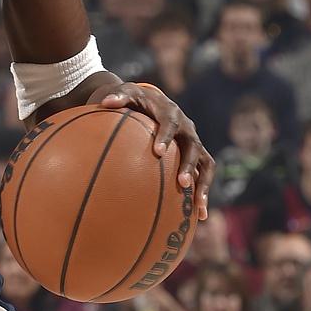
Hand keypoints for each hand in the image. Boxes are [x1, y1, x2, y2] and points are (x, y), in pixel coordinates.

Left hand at [93, 80, 214, 219]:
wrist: (153, 101)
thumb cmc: (135, 100)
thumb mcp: (126, 93)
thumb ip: (118, 97)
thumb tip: (105, 101)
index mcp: (171, 112)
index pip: (170, 123)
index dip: (166, 136)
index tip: (158, 152)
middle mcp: (187, 128)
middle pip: (194, 146)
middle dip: (188, 165)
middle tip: (181, 182)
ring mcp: (193, 143)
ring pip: (205, 164)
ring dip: (203, 184)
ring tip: (199, 206)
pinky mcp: (196, 156)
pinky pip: (203, 175)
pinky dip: (202, 194)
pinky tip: (200, 216)